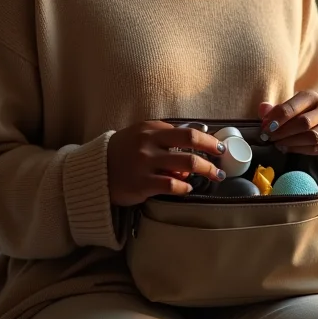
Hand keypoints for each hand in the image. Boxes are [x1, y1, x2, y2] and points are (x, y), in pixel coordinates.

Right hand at [107, 121, 226, 206]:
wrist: (95, 171)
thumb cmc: (122, 152)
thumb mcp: (140, 135)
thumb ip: (164, 135)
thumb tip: (197, 138)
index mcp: (150, 129)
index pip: (187, 131)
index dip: (207, 140)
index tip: (218, 147)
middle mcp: (149, 143)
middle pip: (190, 142)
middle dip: (212, 151)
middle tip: (222, 160)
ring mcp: (145, 163)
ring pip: (186, 165)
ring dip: (206, 171)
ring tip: (214, 177)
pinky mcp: (142, 184)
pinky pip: (172, 185)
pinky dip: (184, 188)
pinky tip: (187, 189)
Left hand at [258, 91, 317, 154]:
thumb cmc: (299, 113)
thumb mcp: (288, 106)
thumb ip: (274, 109)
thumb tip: (263, 109)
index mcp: (312, 97)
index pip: (293, 107)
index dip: (277, 119)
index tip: (265, 127)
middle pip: (304, 122)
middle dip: (283, 132)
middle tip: (269, 137)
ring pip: (312, 137)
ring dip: (291, 142)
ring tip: (277, 143)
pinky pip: (315, 149)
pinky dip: (298, 150)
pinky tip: (286, 149)